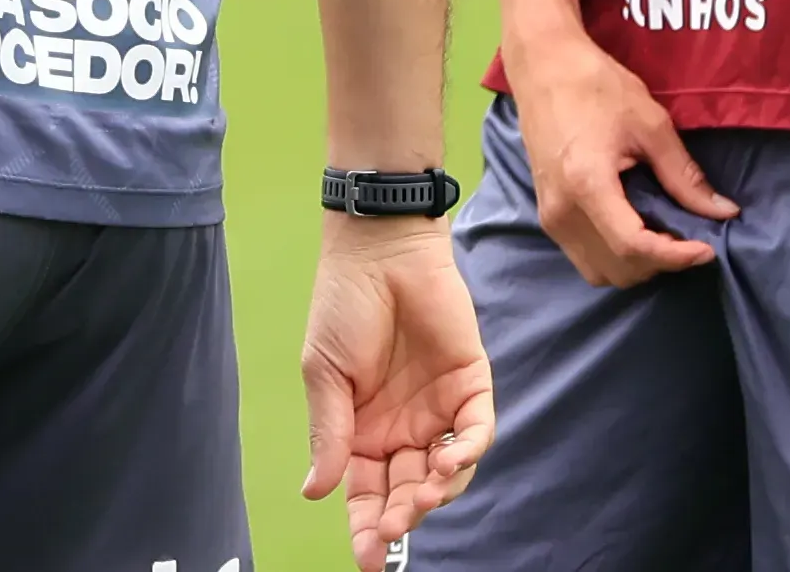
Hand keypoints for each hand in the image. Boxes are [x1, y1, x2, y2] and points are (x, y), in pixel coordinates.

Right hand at [300, 215, 493, 569]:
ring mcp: (438, 410)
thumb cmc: (342, 306)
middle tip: (391, 530)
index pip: (366, 493)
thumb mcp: (323, 374)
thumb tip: (314, 493)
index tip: (368, 558)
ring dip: (433, 493)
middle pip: (406, 491)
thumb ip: (327, 435)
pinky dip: (466, 452)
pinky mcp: (470, 385)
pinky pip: (475, 432)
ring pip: (444, 473)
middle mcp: (402, 429)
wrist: (380, 249)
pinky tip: (446, 460)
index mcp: (361, 432)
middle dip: (400, 518)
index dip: (367, 526)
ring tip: (418, 499)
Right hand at [502, 33, 733, 286]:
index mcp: (587, 185)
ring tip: (662, 236)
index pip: (633, 246)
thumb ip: (684, 175)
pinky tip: (635, 228)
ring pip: (599, 272)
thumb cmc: (597, 86)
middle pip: (618, 270)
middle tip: (687, 237)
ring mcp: (548, 215)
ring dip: (635, 265)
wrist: (543, 65)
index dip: (676, 257)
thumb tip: (724, 212)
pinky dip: (614, 256)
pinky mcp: (545, 212)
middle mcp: (561, 210)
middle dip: (659, 263)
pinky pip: (583, 256)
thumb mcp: (650, 125)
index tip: (707, 249)